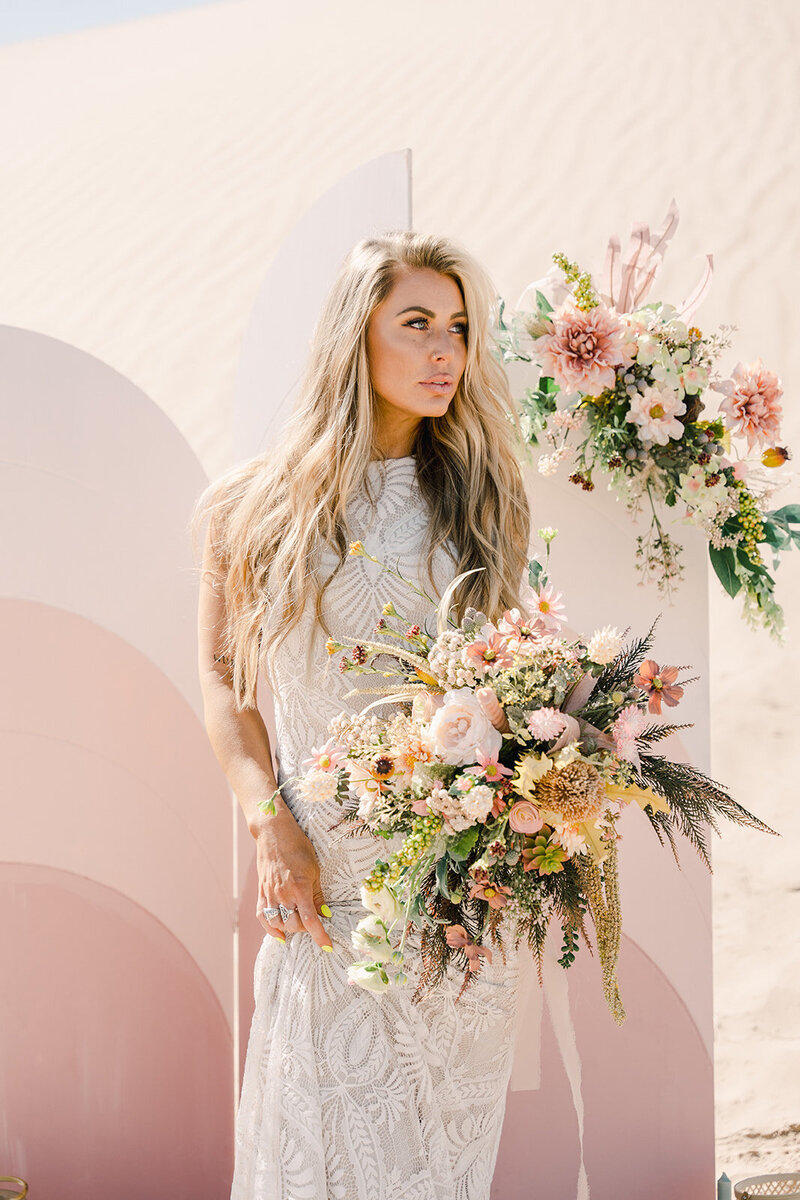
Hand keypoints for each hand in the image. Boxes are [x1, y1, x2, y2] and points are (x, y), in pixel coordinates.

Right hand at [254, 808, 332, 950]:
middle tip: (314, 922)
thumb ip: (317, 894)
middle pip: (293, 925)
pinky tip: (279, 935)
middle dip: (306, 929)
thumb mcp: (314, 870)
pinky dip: (270, 929)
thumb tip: (325, 914)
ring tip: (299, 924)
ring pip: (278, 924)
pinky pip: (263, 917)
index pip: (310, 920)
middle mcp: (283, 894)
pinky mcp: (261, 892)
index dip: (320, 936)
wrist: (274, 834)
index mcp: (300, 888)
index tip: (327, 946)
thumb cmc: (298, 848)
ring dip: (290, 928)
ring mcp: (270, 894)